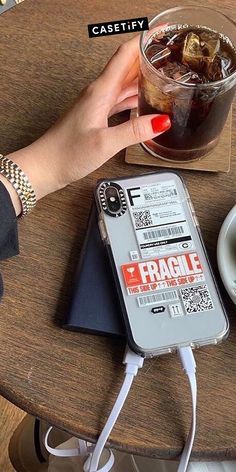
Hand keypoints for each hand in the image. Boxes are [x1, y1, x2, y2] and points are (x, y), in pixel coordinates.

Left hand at [5, 35, 170, 214]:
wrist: (46, 165)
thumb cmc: (66, 153)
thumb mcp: (105, 143)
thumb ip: (134, 131)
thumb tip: (161, 121)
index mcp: (100, 92)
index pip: (124, 55)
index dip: (143, 41)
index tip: (160, 33)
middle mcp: (98, 94)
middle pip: (126, 67)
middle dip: (147, 58)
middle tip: (169, 57)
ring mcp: (96, 105)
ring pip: (123, 84)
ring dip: (141, 78)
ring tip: (162, 77)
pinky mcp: (95, 117)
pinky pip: (118, 100)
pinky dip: (133, 97)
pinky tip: (143, 102)